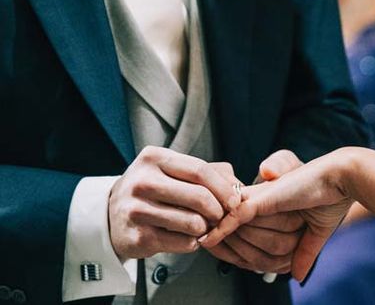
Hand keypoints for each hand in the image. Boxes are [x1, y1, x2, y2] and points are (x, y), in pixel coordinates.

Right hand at [109, 146, 242, 260]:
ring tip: (204, 226)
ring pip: (192, 222)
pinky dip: (193, 242)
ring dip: (206, 228)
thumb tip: (238, 186)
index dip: (223, 187)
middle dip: (218, 210)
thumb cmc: (153, 190)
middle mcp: (142, 181)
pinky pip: (181, 242)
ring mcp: (137, 210)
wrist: (110, 216)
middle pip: (198, 196)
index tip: (235, 200)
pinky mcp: (137, 237)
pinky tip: (188, 237)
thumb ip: (207, 173)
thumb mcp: (173, 171)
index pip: (200, 170)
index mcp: (154, 158)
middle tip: (222, 216)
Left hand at [200, 149, 353, 281]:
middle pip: (237, 237)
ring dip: (226, 244)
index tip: (220, 253)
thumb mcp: (316, 232)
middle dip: (225, 249)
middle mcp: (265, 202)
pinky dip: (220, 229)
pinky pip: (235, 217)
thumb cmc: (331, 199)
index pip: (244, 231)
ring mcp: (263, 200)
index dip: (231, 248)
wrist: (343, 178)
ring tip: (209, 247)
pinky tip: (207, 240)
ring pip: (236, 230)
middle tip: (207, 250)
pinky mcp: (263, 199)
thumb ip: (304, 252)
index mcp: (274, 207)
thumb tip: (296, 275)